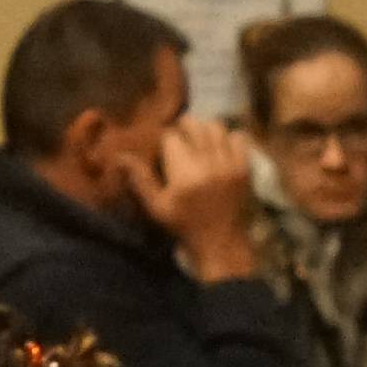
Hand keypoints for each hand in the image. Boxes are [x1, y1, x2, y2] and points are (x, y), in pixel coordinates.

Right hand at [135, 109, 261, 278]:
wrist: (220, 242)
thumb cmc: (184, 225)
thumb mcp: (156, 206)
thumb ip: (140, 179)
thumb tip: (120, 156)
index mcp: (183, 172)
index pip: (171, 136)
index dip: (165, 140)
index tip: (165, 150)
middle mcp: (207, 163)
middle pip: (194, 125)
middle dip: (184, 128)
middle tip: (180, 140)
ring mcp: (229, 164)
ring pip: (216, 127)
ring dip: (205, 129)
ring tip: (199, 141)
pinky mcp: (245, 168)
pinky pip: (239, 138)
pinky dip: (229, 138)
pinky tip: (221, 149)